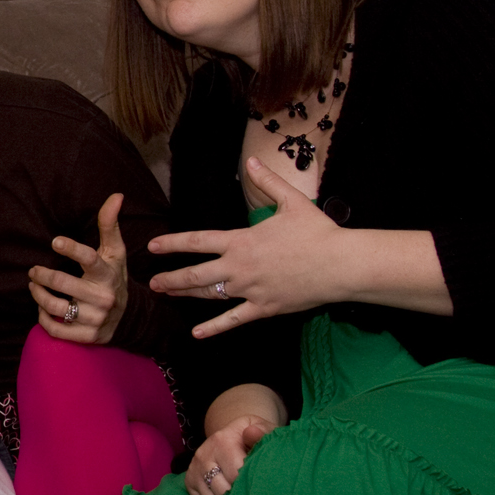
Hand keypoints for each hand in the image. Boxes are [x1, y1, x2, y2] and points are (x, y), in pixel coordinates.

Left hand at [27, 193, 129, 344]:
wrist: (130, 317)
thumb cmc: (114, 277)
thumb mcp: (115, 253)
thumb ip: (110, 225)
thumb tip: (116, 195)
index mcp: (108, 274)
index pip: (89, 259)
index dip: (71, 249)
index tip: (54, 242)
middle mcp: (103, 297)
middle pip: (63, 283)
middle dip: (41, 274)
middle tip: (34, 270)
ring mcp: (95, 319)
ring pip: (55, 307)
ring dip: (38, 295)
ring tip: (34, 285)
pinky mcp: (87, 336)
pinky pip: (55, 328)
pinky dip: (42, 318)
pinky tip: (42, 307)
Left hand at [149, 156, 344, 338]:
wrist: (342, 265)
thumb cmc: (318, 232)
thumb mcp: (292, 201)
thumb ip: (267, 182)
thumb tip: (252, 160)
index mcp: (240, 241)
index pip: (197, 241)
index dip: (172, 243)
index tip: (152, 246)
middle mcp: (239, 267)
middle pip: (195, 274)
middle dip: (171, 278)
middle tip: (153, 282)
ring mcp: (250, 290)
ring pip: (209, 296)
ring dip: (186, 295)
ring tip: (168, 295)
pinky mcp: (264, 308)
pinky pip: (233, 320)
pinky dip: (214, 328)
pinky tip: (197, 334)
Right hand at [186, 414, 274, 494]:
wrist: (233, 436)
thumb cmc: (253, 437)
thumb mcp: (262, 429)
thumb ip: (262, 432)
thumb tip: (252, 433)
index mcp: (222, 441)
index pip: (236, 474)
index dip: (250, 485)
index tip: (262, 489)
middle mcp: (204, 455)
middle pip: (222, 490)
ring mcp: (195, 468)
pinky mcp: (189, 479)